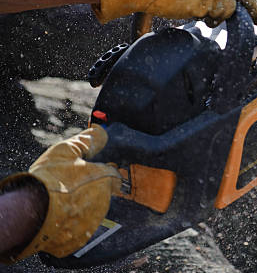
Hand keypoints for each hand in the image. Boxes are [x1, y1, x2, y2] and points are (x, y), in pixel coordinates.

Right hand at [0, 125, 120, 261]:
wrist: (31, 213)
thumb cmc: (49, 180)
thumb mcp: (65, 151)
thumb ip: (87, 141)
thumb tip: (101, 131)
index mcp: (104, 179)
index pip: (112, 173)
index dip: (100, 169)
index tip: (88, 169)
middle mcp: (104, 201)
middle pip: (102, 192)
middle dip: (90, 188)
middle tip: (70, 185)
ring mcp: (93, 221)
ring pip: (92, 209)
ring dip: (81, 205)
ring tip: (61, 200)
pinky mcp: (81, 238)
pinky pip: (80, 228)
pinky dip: (72, 222)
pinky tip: (59, 216)